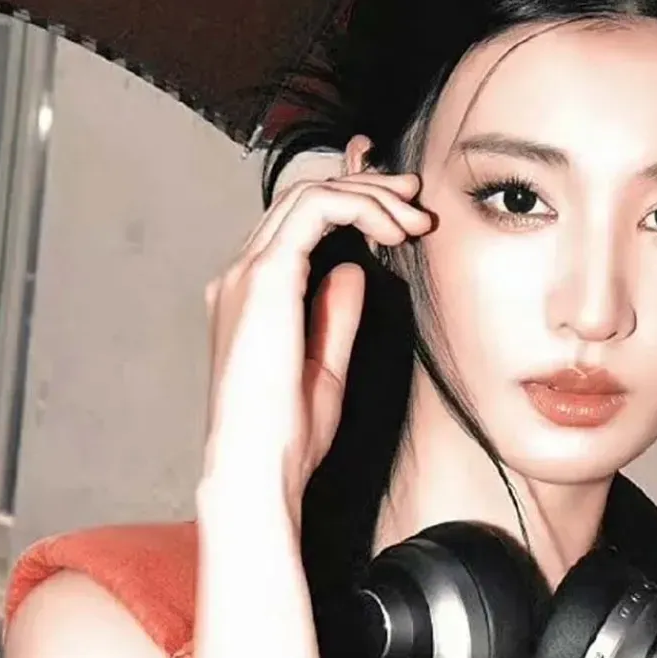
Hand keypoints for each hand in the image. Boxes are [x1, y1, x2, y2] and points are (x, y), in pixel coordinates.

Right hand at [201, 136, 432, 518]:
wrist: (256, 468)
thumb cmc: (284, 437)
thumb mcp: (326, 367)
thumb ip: (334, 315)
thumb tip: (351, 271)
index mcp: (251, 296)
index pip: (298, 222)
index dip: (350, 205)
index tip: (401, 220)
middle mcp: (242, 276)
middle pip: (303, 198)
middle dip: (365, 189)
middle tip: (415, 201)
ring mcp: (248, 273)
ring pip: (309, 194)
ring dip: (368, 194)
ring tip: (413, 215)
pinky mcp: (265, 278)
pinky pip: (314, 209)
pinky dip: (359, 206)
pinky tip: (392, 229)